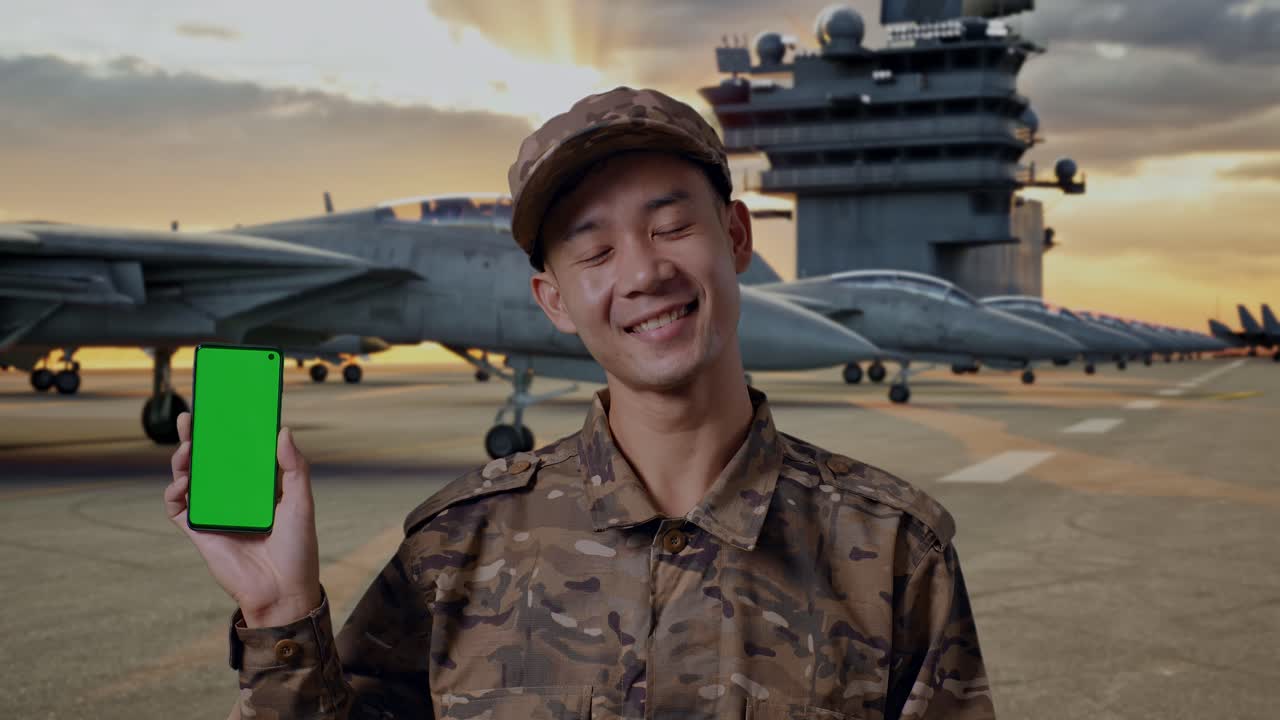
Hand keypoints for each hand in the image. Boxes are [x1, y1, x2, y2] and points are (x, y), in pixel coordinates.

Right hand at [164, 412, 321, 626]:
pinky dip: (174, 492)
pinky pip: (177, 507)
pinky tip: (183, 483)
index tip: (225, 406)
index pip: (241, 452)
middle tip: (193, 416)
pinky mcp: (199, 531)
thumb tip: (284, 430)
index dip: (231, 430)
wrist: (283, 592)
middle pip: (211, 460)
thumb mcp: (301, 502)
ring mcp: (215, 512)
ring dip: (184, 460)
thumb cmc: (298, 549)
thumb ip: (294, 467)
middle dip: (199, 437)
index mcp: (260, 486)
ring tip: (189, 448)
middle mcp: (235, 496)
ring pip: (191, 478)